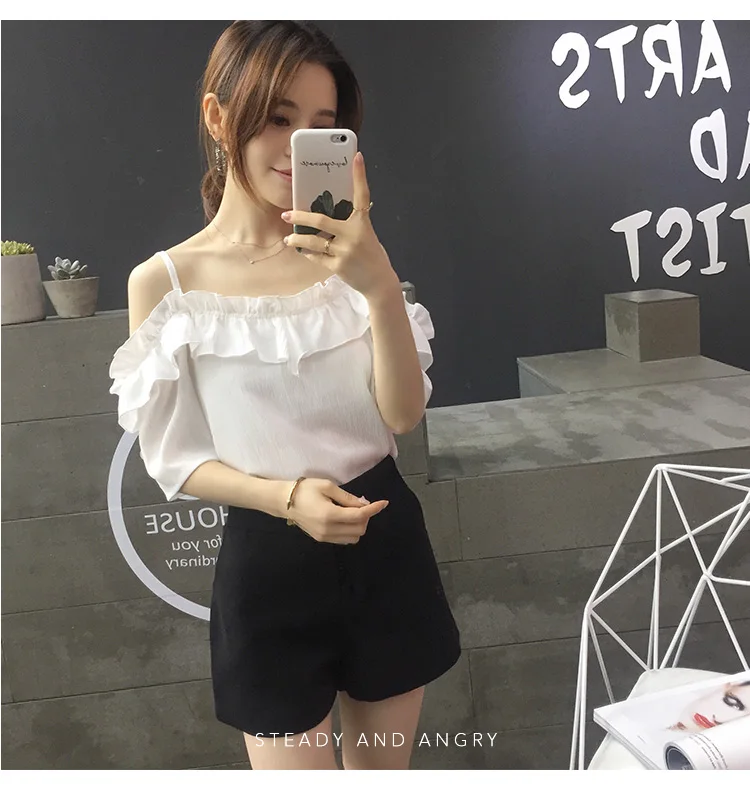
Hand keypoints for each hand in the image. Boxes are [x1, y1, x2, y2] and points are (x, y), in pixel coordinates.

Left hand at [280, 151, 400, 302]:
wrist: (378, 282)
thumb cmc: (371, 255)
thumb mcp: (366, 234)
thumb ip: (350, 224)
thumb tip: (327, 217)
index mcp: (363, 223)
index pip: (362, 195)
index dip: (359, 176)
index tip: (357, 157)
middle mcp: (353, 235)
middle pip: (321, 221)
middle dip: (300, 216)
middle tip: (286, 213)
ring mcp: (344, 251)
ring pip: (314, 242)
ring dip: (298, 239)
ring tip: (289, 238)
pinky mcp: (337, 266)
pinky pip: (317, 256)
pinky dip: (308, 252)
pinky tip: (302, 250)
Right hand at [286, 477, 389, 544]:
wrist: (284, 501)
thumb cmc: (305, 489)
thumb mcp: (328, 486)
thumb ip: (347, 497)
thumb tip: (364, 504)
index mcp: (330, 515)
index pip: (359, 516)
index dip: (374, 509)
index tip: (384, 503)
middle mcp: (328, 529)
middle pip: (359, 529)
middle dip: (366, 517)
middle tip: (361, 504)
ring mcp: (324, 537)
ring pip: (353, 538)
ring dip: (359, 525)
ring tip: (351, 512)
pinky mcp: (321, 539)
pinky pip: (344, 540)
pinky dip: (350, 530)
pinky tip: (344, 519)